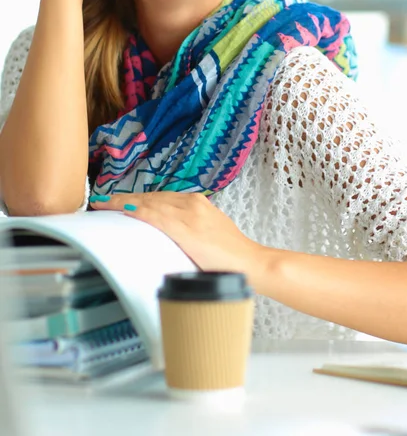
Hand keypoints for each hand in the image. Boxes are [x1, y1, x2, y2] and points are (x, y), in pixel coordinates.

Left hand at [90, 192, 269, 280]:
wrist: (250, 263)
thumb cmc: (230, 254)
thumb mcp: (208, 233)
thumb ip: (188, 228)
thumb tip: (168, 235)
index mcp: (198, 203)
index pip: (160, 197)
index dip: (137, 198)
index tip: (119, 201)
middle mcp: (192, 203)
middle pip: (151, 197)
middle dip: (125, 199)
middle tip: (103, 202)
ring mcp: (189, 214)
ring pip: (149, 203)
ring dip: (124, 203)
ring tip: (103, 205)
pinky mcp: (185, 228)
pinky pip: (154, 215)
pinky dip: (135, 210)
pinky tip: (120, 210)